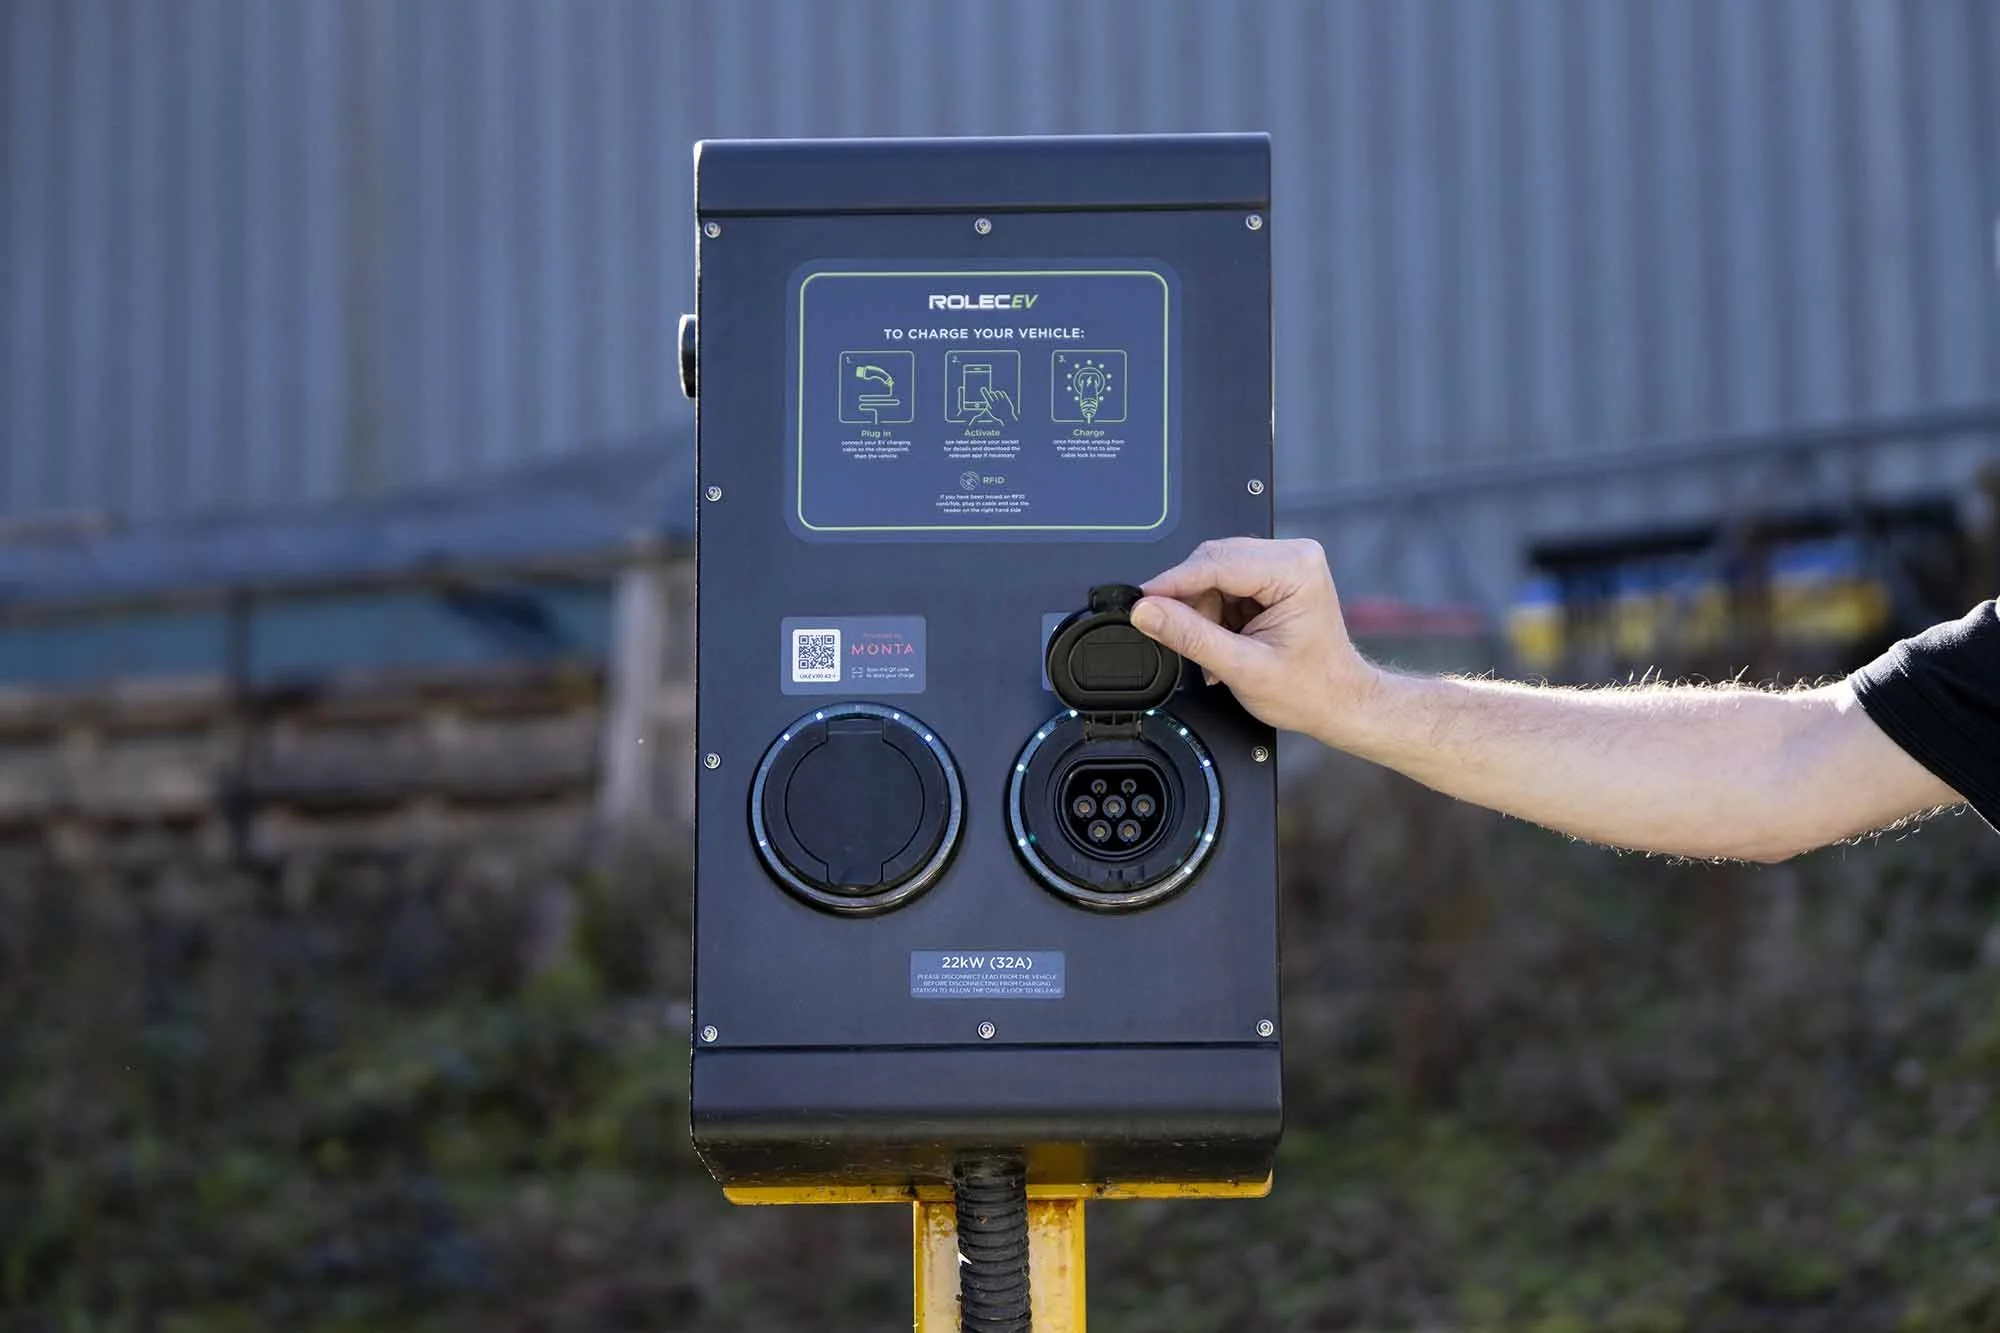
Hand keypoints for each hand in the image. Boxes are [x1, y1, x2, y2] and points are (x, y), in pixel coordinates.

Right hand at [1129, 537, 1378, 743]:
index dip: (1172, 583)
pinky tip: (1224, 639)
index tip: (1142, 600)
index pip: (1216, 563)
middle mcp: (1293, 556)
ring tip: (1216, 649)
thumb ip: (1190, 636)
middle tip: (1177, 635)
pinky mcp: (1274, 577)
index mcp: (1295, 568)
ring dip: (1202, 611)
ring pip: (1214, 573)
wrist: (1339, 702)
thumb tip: (1148, 611)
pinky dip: (1214, 612)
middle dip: (1190, 601)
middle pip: (1212, 562)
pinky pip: (1225, 583)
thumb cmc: (1312, 688)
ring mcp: (1284, 564)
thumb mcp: (1242, 667)